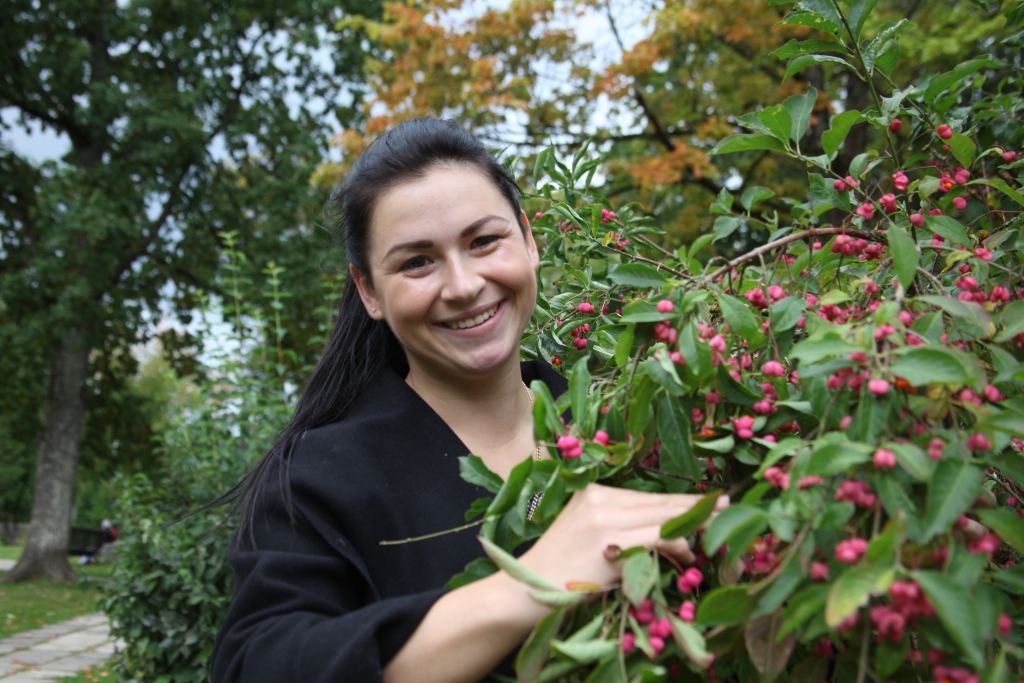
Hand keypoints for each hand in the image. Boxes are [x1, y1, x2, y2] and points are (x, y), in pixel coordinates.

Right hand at [518, 483, 728, 590]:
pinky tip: (688, 557)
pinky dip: (677, 547)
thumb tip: (662, 526)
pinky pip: (656, 541)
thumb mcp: (586, 534)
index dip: (681, 500)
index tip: (709, 499)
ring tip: (712, 534)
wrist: (523, 591)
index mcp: (593, 492)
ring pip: (662, 519)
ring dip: (691, 528)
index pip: (648, 496)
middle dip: (695, 507)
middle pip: (659, 503)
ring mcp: (604, 521)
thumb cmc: (559, 570)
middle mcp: (600, 500)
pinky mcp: (610, 545)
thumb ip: (618, 525)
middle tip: (727, 504)